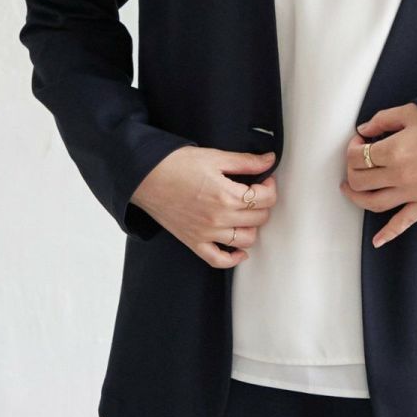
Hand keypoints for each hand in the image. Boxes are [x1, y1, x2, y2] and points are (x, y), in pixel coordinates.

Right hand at [131, 146, 277, 266]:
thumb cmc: (176, 164)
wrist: (146, 176)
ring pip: (246, 240)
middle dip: (262, 203)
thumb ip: (246, 162)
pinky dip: (233, 259)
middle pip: (259, 218)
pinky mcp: (194, 242)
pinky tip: (239, 250)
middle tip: (255, 192)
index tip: (265, 180)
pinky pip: (219, 260)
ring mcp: (207, 233)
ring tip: (246, 214)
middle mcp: (219, 218)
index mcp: (227, 195)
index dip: (270, 187)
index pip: (266, 198)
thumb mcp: (215, 157)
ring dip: (252, 227)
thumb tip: (269, 160)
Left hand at [339, 104, 416, 247]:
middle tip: (357, 160)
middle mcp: (399, 175)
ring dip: (356, 198)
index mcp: (394, 150)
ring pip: (373, 203)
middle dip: (352, 169)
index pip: (357, 156)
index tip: (360, 141)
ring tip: (350, 188)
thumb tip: (363, 130)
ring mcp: (411, 193)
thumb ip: (382, 119)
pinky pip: (402, 223)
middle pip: (360, 181)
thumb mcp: (411, 112)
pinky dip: (388, 234)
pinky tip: (376, 241)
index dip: (352, 147)